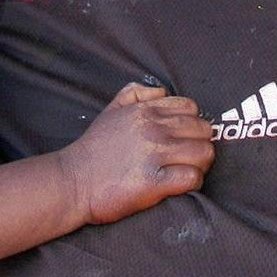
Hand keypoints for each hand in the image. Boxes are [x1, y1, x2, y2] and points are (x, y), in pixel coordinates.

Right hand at [61, 83, 214, 224]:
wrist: (73, 181)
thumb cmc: (94, 148)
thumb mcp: (112, 108)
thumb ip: (136, 92)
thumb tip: (162, 92)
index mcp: (146, 110)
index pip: (191, 108)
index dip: (193, 122)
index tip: (186, 136)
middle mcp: (154, 129)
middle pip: (203, 130)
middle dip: (200, 143)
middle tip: (189, 156)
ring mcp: (155, 155)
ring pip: (203, 153)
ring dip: (200, 164)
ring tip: (188, 170)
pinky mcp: (154, 183)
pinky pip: (192, 178)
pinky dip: (192, 182)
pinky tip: (181, 184)